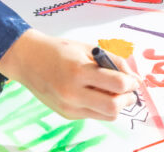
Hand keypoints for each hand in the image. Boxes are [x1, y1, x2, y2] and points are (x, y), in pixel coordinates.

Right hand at [0, 28, 139, 119]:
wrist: (28, 59)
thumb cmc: (58, 50)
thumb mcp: (86, 47)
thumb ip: (111, 60)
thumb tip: (133, 77)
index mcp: (78, 71)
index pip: (116, 84)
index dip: (131, 83)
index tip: (134, 79)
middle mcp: (73, 93)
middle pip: (114, 107)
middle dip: (127, 99)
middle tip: (129, 90)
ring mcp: (69, 107)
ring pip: (106, 115)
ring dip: (117, 105)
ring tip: (114, 91)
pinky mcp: (67, 115)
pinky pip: (93, 115)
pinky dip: (101, 106)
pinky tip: (96, 93)